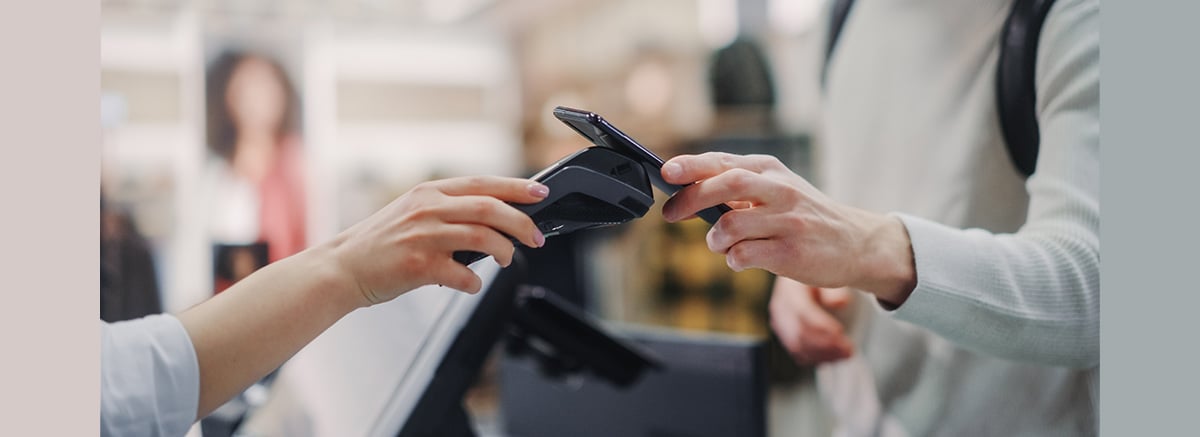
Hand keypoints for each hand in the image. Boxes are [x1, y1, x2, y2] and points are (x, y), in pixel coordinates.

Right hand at [326, 176, 547, 305]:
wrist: (343, 267)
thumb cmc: (381, 243)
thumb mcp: (413, 211)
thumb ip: (449, 209)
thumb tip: (495, 216)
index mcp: (430, 192)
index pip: (483, 183)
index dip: (516, 187)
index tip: (540, 193)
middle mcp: (428, 209)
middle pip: (490, 208)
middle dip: (521, 223)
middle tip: (536, 238)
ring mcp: (423, 236)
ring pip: (482, 238)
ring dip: (504, 251)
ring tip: (507, 259)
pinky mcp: (418, 265)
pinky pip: (462, 274)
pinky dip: (474, 282)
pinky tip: (471, 284)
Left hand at [660, 152, 915, 304]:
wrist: (856, 243)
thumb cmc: (806, 215)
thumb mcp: (778, 189)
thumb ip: (740, 188)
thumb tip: (689, 193)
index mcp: (770, 170)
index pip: (722, 162)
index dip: (690, 166)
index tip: (666, 172)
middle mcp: (779, 190)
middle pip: (724, 185)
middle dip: (690, 199)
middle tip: (671, 214)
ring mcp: (787, 221)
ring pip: (729, 225)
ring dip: (714, 239)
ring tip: (721, 245)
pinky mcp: (792, 252)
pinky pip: (744, 255)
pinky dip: (733, 259)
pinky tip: (740, 259)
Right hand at [769, 277, 854, 363]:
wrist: (803, 273)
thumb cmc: (819, 272)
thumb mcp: (829, 272)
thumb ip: (834, 288)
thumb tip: (840, 302)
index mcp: (790, 289)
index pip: (803, 313)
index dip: (822, 326)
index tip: (842, 333)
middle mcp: (780, 307)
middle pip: (799, 334)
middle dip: (825, 345)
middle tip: (849, 349)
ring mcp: (780, 323)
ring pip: (797, 347)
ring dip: (823, 355)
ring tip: (846, 354)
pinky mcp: (785, 335)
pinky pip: (798, 352)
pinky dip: (816, 358)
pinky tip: (834, 356)